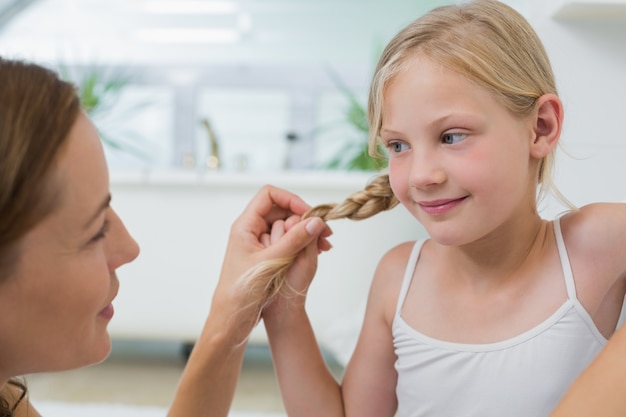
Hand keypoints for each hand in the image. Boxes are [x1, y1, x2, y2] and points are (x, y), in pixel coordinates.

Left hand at [209, 185, 330, 341]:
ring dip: (307, 231)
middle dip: (304, 217)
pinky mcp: (268, 256)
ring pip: (288, 226)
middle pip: (282, 210)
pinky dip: (304, 243)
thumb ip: (294, 240)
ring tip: (326, 244)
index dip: (291, 199)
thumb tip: (316, 221)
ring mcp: (260, 244)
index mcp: (245, 226)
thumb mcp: (272, 263)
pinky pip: (289, 241)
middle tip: (325, 231)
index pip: (269, 195)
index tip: (308, 213)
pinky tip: (319, 251)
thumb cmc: (243, 291)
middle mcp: (252, 231)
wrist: (232, 319)